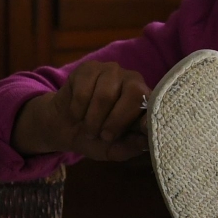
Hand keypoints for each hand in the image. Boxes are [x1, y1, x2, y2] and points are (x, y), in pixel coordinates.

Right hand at [10, 61, 150, 160]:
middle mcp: (132, 80)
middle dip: (115, 120)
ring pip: (105, 94)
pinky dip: (77, 109)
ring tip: (88, 129)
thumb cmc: (96, 138)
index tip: (139, 131)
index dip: (146, 117)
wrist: (64, 127)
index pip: (153, 103)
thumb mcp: (114, 149)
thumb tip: (148, 142)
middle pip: (133, 93)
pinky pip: (84, 90)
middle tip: (103, 136)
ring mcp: (111, 71)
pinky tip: (77, 115)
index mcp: (144, 100)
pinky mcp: (89, 68)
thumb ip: (131, 146)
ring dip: (93, 119)